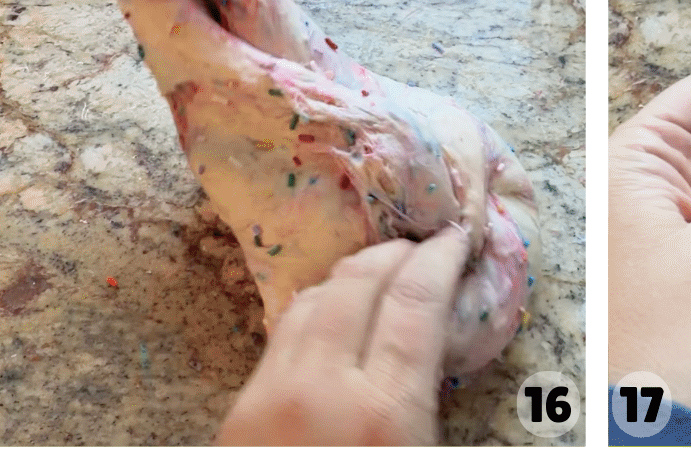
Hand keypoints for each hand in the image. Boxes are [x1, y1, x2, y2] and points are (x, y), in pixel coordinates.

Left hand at [217, 229, 469, 445]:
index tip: (454, 239)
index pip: (415, 300)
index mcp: (383, 414)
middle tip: (419, 247)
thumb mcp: (417, 458)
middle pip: (360, 284)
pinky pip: (280, 337)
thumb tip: (439, 346)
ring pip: (312, 300)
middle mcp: (322, 389)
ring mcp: (270, 396)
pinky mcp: (236, 412)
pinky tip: (328, 318)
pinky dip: (312, 310)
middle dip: (394, 254)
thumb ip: (426, 405)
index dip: (439, 258)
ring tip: (377, 274)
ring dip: (350, 276)